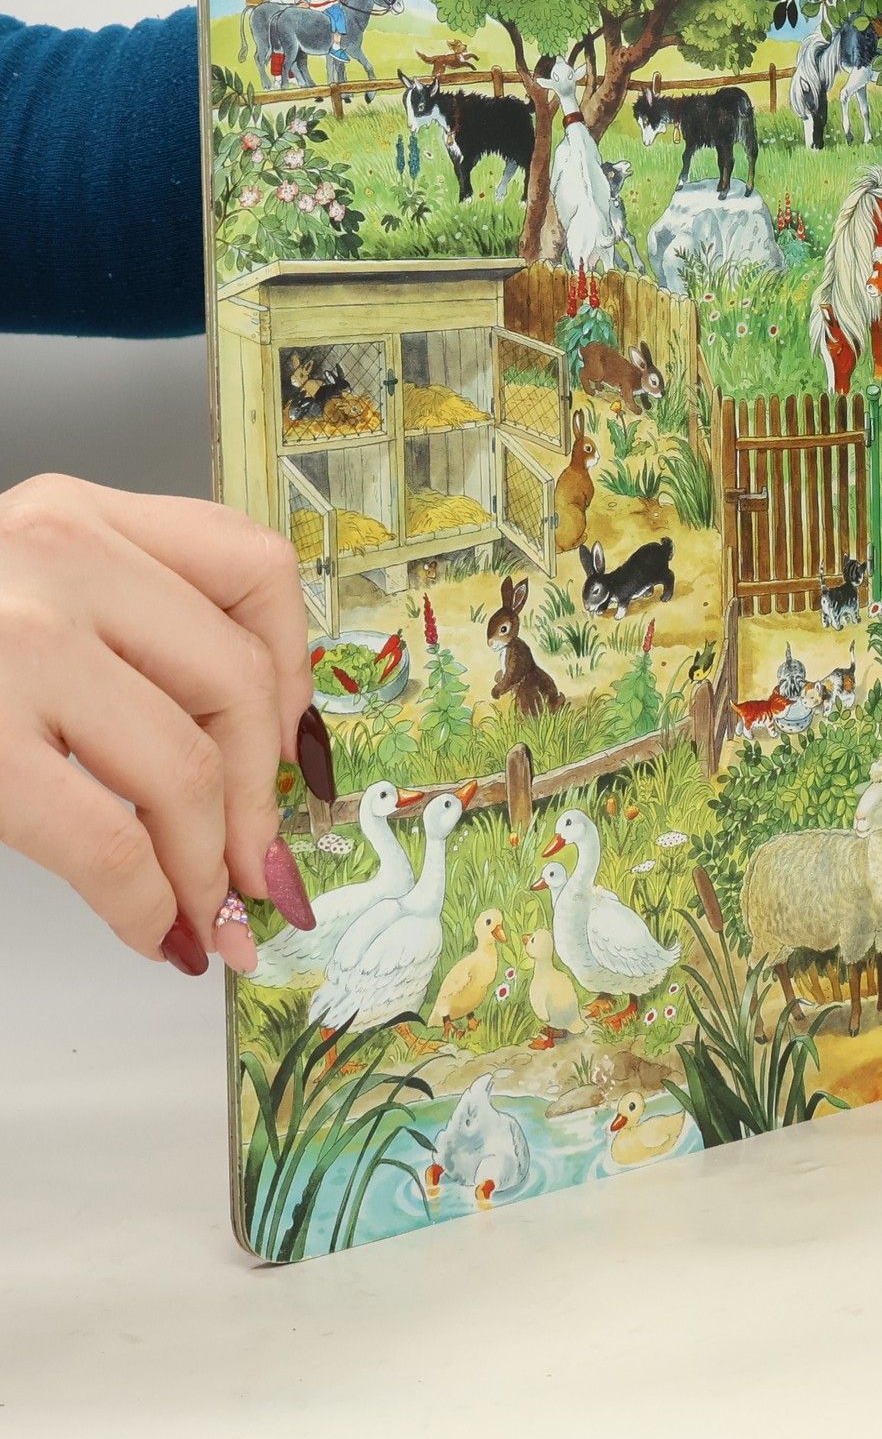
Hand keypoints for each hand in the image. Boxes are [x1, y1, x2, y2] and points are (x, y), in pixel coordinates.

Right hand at [0, 478, 313, 972]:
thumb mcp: (24, 589)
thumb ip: (131, 630)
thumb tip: (264, 757)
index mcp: (77, 512)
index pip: (255, 572)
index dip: (297, 678)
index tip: (294, 754)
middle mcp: (56, 556)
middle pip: (239, 682)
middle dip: (260, 798)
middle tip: (257, 869)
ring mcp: (16, 643)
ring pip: (189, 767)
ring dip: (209, 864)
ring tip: (204, 910)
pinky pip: (110, 839)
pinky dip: (146, 902)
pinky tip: (148, 927)